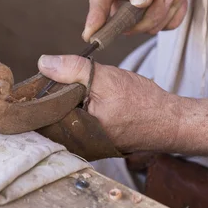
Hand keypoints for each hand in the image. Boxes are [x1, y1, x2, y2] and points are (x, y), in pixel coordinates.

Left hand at [38, 54, 181, 151]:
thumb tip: (44, 63)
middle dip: (50, 96)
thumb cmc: (142, 103)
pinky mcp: (92, 140)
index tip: (39, 77)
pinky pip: (75, 121)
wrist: (170, 121)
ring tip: (73, 87)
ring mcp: (84, 144)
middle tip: (57, 80)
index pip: (41, 112)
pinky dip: (75, 107)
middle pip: (49, 116)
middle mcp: (76, 143)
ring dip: (63, 101)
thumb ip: (73, 69)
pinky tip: (82, 97)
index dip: (38, 92)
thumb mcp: (105, 78)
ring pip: (62, 117)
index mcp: (74, 133)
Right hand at [83, 0, 194, 39]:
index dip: (94, 18)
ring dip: (169, 9)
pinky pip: (165, 25)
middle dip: (151, 13)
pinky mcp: (153, 12)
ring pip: (147, 26)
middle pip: (125, 22)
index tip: (90, 35)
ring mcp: (135, 7)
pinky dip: (177, 11)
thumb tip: (137, 1)